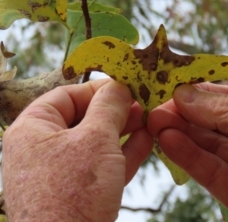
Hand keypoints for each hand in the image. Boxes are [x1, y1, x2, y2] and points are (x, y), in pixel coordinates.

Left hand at [3, 79, 152, 221]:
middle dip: (114, 110)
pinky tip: (146, 138)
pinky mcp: (82, 188)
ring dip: (123, 128)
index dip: (95, 88)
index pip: (66, 95)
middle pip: (84, 117)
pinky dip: (125, 150)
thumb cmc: (74, 191)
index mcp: (34, 129)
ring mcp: (64, 169)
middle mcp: (45, 147)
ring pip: (98, 140)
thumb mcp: (95, 139)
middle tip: (139, 101)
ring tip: (146, 116)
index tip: (121, 85)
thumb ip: (108, 108)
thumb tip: (119, 86)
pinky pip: (104, 161)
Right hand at [148, 83, 227, 218]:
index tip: (171, 91)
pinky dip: (188, 157)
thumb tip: (186, 93)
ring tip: (155, 126)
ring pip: (209, 147)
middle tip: (155, 112)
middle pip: (214, 122)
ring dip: (180, 135)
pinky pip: (211, 172)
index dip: (199, 91)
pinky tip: (168, 143)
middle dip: (183, 115)